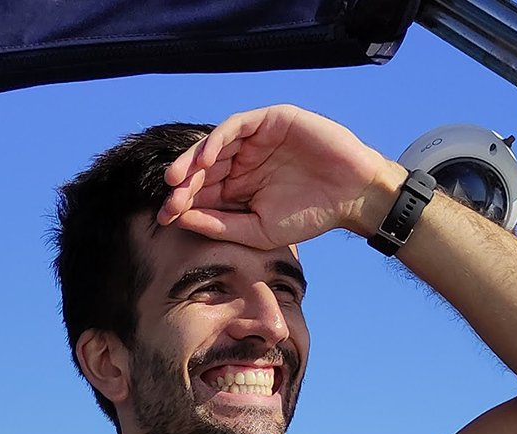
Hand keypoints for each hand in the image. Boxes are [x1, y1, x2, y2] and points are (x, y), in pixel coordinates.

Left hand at [159, 105, 405, 250]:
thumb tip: (181, 220)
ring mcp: (256, 138)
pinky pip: (237, 125)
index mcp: (239, 185)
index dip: (182, 202)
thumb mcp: (258, 230)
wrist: (351, 196)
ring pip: (214, 144)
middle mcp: (243, 159)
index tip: (165, 218)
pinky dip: (218, 139)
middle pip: (203, 167)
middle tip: (169, 199)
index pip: (202, 190)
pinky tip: (206, 158)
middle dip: (184, 184)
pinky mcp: (271, 120)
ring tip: (179, 179)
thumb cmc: (309, 216)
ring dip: (193, 160)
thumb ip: (221, 224)